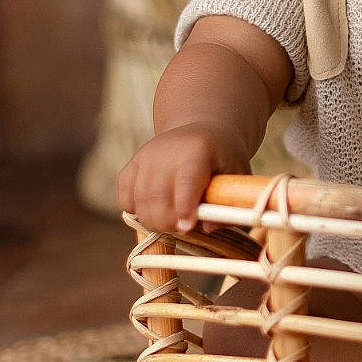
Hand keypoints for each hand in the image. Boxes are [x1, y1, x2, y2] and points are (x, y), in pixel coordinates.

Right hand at [117, 122, 248, 232]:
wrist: (200, 132)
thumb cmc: (222, 157)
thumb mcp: (236, 174)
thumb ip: (229, 202)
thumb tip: (208, 227)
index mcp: (197, 151)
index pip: (186, 181)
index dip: (184, 207)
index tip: (187, 227)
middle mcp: (166, 151)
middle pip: (158, 196)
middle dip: (168, 222)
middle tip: (182, 229)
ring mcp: (145, 157)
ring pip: (139, 201)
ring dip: (152, 221)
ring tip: (170, 224)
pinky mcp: (132, 165)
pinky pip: (124, 197)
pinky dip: (134, 211)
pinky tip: (152, 211)